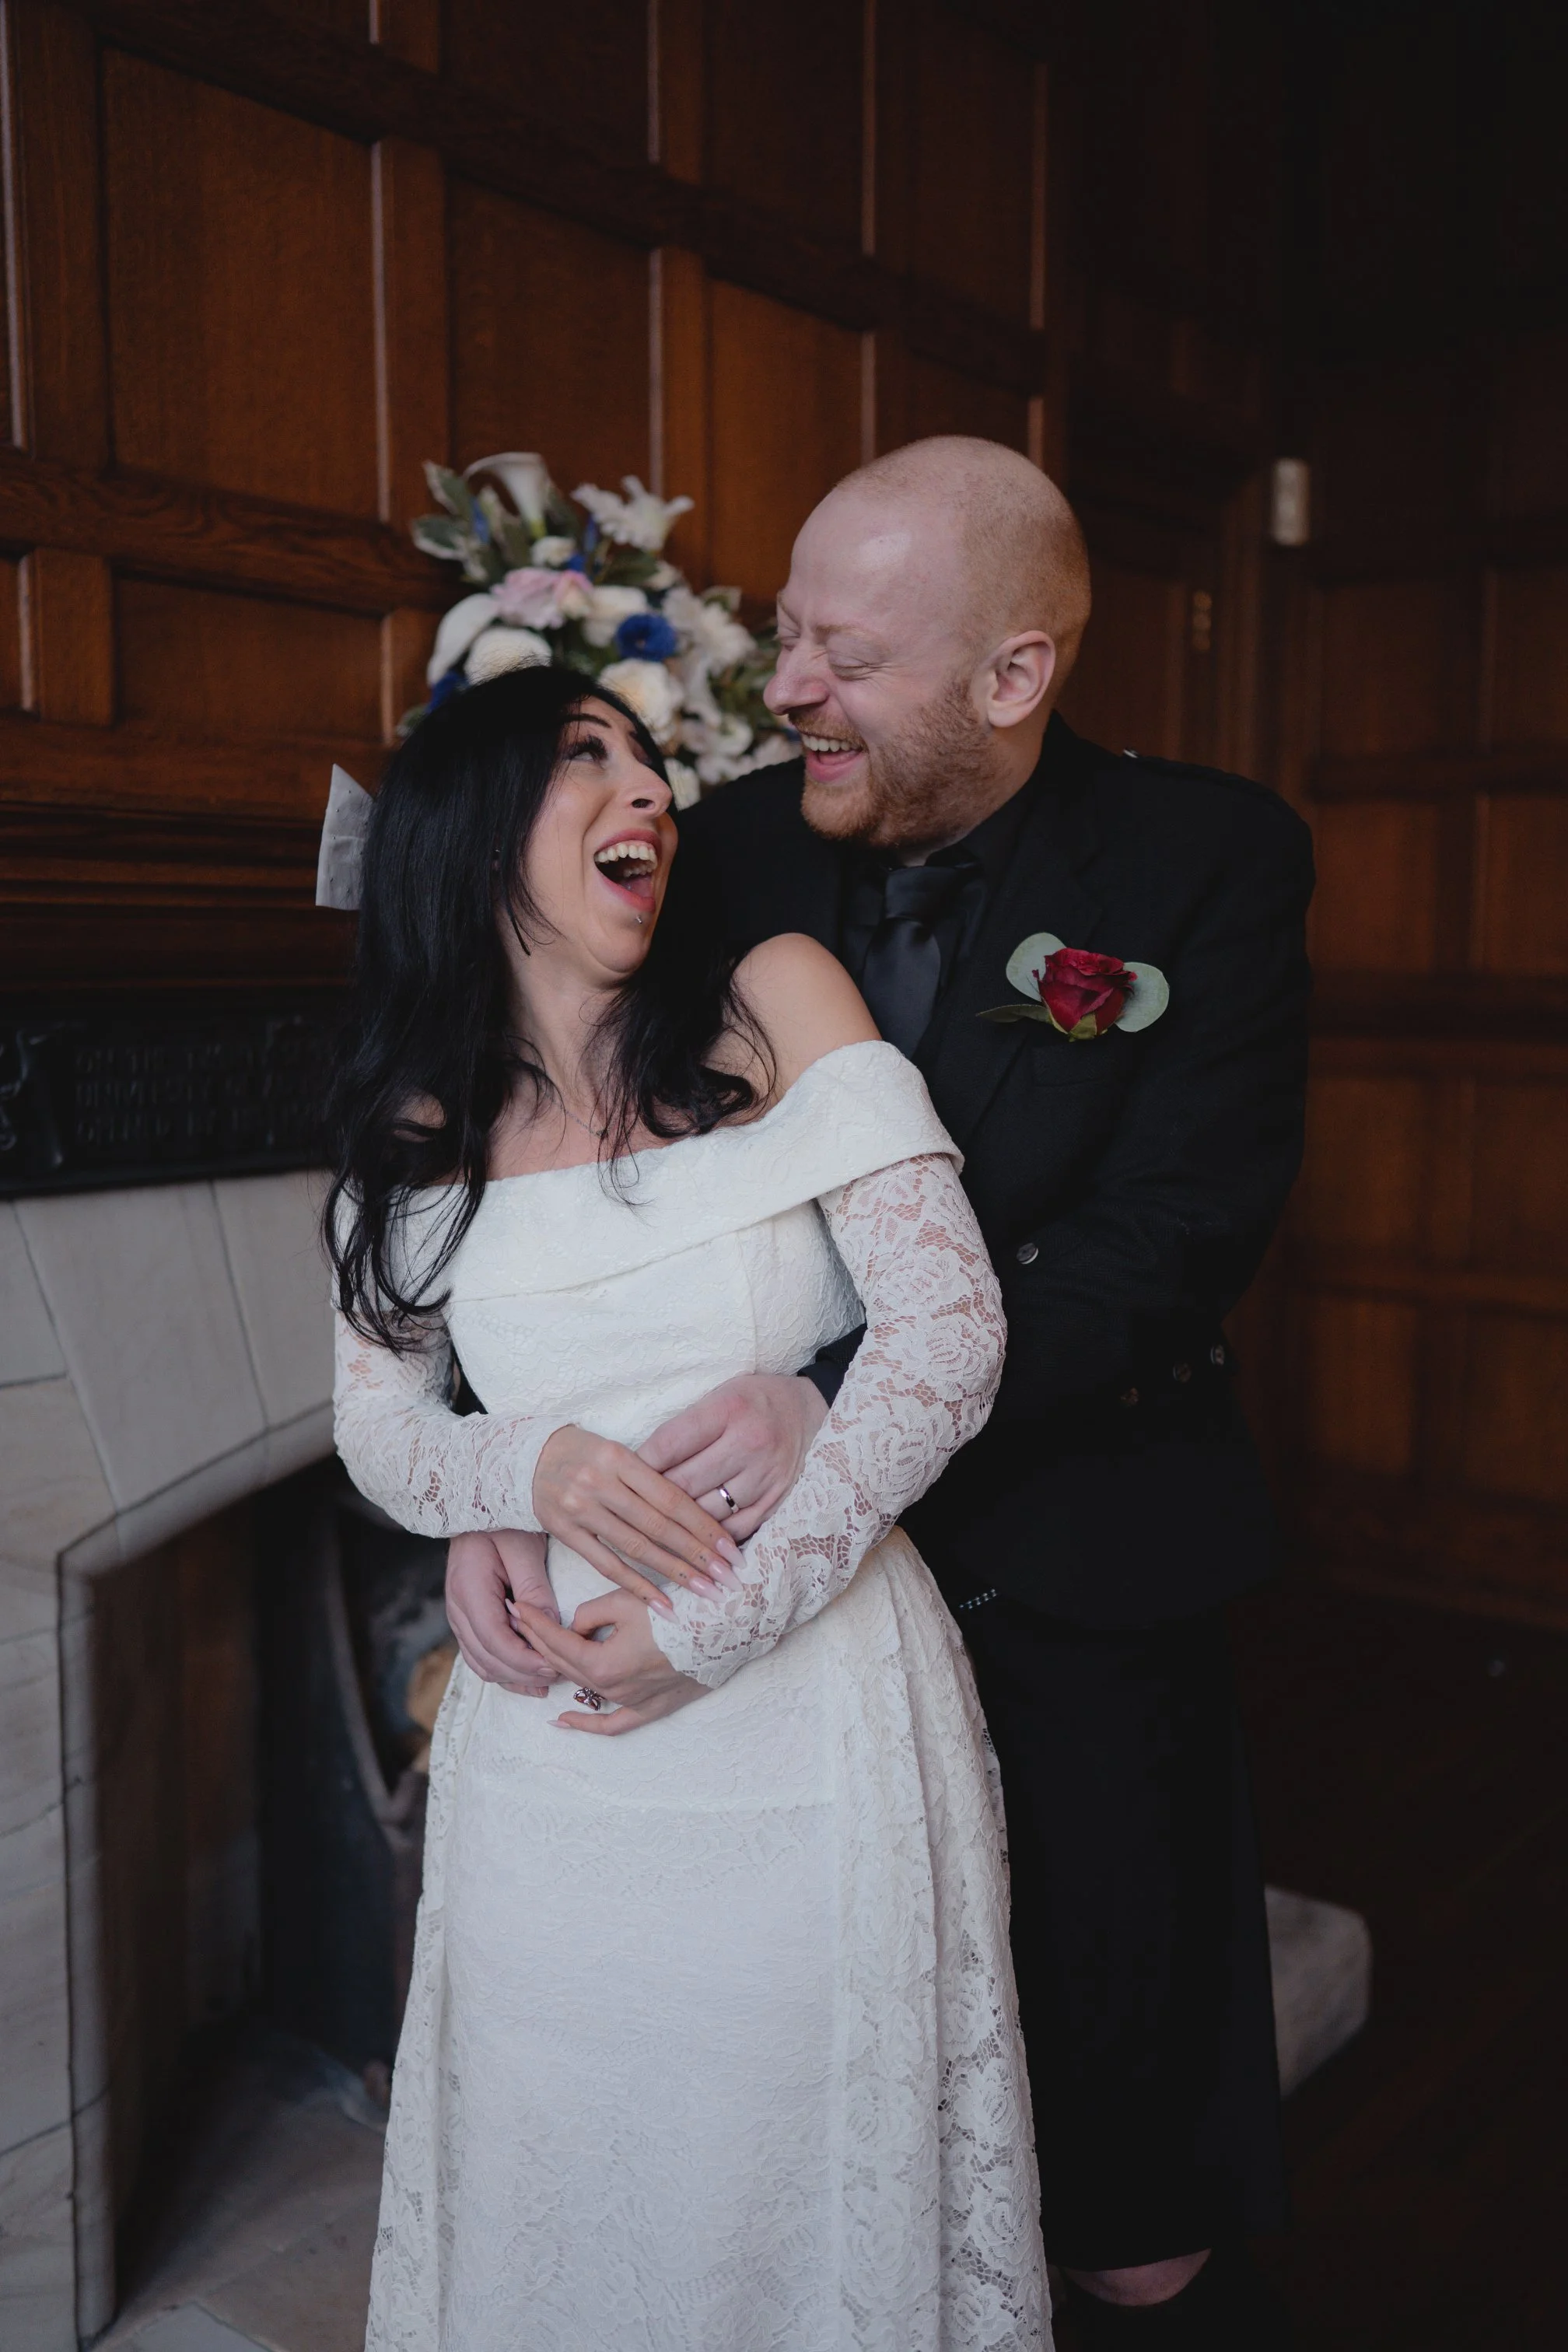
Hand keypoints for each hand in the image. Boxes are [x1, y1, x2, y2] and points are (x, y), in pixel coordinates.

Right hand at [446, 1530, 558, 1696]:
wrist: (478, 1503)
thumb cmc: (503, 1520)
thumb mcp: (523, 1546)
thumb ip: (534, 1587)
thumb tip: (549, 1627)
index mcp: (468, 1588)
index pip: (493, 1639)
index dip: (523, 1660)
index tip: (554, 1666)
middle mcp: (457, 1606)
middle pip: (486, 1658)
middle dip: (523, 1674)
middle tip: (559, 1675)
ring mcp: (458, 1614)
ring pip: (481, 1662)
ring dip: (513, 1677)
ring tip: (547, 1681)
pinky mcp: (467, 1616)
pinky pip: (480, 1653)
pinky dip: (503, 1668)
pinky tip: (529, 1674)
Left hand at [509, 1588, 707, 1736]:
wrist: (725, 1629)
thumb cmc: (677, 1611)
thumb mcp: (626, 1600)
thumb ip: (590, 1615)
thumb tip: (575, 1627)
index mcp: (603, 1664)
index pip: (557, 1642)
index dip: (534, 1623)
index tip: (517, 1607)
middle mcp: (613, 1690)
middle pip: (564, 1664)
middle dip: (538, 1639)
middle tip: (521, 1618)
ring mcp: (631, 1702)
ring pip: (583, 1687)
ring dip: (559, 1667)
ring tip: (538, 1650)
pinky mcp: (651, 1708)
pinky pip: (613, 1724)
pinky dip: (587, 1725)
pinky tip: (563, 1721)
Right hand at [531, 1425, 741, 1613]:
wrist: (528, 1458)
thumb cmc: (586, 1454)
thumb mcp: (618, 1452)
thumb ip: (651, 1479)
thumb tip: (701, 1514)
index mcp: (620, 1457)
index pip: (672, 1497)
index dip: (704, 1525)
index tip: (731, 1548)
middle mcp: (599, 1482)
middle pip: (658, 1525)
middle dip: (697, 1554)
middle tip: (728, 1577)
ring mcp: (579, 1509)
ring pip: (636, 1548)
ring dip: (674, 1573)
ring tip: (705, 1592)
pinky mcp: (564, 1532)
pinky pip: (606, 1565)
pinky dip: (637, 1586)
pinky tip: (663, 1604)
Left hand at [638, 1374, 827, 1539]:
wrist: (810, 1411)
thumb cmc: (754, 1401)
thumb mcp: (720, 1395)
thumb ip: (685, 1428)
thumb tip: (640, 1464)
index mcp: (728, 1410)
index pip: (669, 1444)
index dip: (639, 1465)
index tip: (619, 1478)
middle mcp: (749, 1443)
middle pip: (684, 1484)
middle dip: (651, 1500)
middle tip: (628, 1509)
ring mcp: (765, 1476)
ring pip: (706, 1514)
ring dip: (678, 1525)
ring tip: (654, 1528)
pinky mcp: (777, 1500)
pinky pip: (735, 1530)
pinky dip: (711, 1538)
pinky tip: (692, 1540)